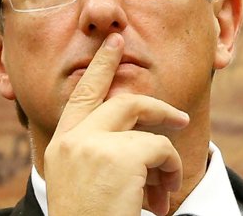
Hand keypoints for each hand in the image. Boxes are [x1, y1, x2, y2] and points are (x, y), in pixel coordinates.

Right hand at [43, 33, 189, 215]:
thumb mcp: (88, 181)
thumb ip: (104, 153)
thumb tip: (147, 137)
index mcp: (61, 145)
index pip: (82, 96)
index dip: (101, 66)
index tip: (115, 43)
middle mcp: (72, 140)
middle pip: (125, 103)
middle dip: (159, 108)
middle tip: (181, 118)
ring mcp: (93, 145)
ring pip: (150, 133)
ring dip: (166, 164)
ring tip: (165, 194)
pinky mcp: (118, 155)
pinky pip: (162, 151)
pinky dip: (170, 173)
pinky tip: (159, 201)